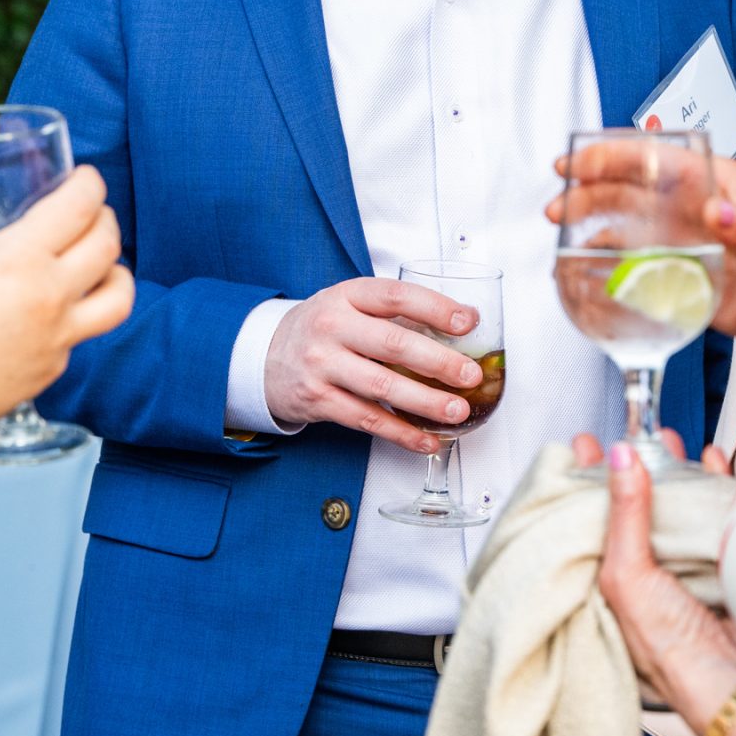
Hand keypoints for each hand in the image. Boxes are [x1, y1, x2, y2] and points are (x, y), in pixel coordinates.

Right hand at [0, 167, 133, 439]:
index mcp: (20, 257)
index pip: (80, 206)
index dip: (90, 183)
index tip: (85, 178)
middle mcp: (51, 295)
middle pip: (108, 245)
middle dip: (105, 219)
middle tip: (92, 213)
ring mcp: (58, 337)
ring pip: (119, 299)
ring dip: (118, 273)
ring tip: (105, 266)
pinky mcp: (52, 368)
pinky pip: (79, 336)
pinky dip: (74, 318)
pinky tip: (51, 314)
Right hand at [263, 278, 487, 454]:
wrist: (265, 357)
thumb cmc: (322, 330)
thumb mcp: (349, 305)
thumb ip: (396, 313)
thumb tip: (463, 322)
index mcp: (347, 296)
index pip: (396, 296)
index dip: (435, 308)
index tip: (467, 322)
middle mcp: (332, 327)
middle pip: (393, 344)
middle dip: (438, 362)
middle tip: (470, 375)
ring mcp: (322, 365)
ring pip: (382, 387)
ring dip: (425, 402)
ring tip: (458, 410)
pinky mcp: (318, 400)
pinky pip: (366, 420)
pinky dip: (401, 433)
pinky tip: (427, 440)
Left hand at [575, 430, 735, 728]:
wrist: (734, 682)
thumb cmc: (667, 645)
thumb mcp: (629, 574)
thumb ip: (625, 514)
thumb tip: (620, 456)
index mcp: (608, 578)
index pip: (589, 517)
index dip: (584, 479)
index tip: (582, 444)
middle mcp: (643, 571)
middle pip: (634, 507)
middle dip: (634, 467)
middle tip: (632, 432)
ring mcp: (683, 566)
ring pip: (675, 507)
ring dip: (673, 470)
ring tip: (667, 438)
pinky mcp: (722, 563)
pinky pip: (714, 514)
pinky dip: (713, 485)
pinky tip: (711, 462)